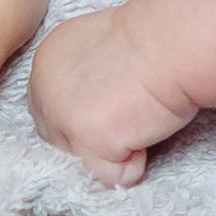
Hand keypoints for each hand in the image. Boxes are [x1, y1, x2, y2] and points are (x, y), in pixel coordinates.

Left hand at [27, 0, 197, 186]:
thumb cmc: (153, 39)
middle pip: (59, 140)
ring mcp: (62, 118)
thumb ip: (85, 77)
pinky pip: (111, 176)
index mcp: (46, 62)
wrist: (172, 42)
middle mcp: (43, 90)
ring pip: (82, 162)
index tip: (117, 102)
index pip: (52, 109)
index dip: (87, 115)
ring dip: (115, 151)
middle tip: (130, 115)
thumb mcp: (99, 47)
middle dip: (94, 140)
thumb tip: (95, 108)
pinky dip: (135, 164)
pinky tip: (146, 130)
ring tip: (140, 118)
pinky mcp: (87, 142)